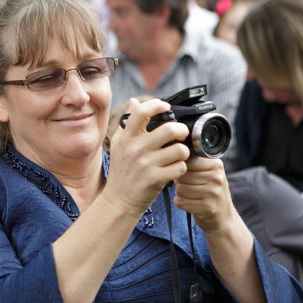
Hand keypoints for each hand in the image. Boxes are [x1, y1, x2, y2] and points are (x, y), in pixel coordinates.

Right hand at [107, 97, 189, 217]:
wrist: (119, 200)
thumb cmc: (122, 172)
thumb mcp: (119, 145)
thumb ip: (128, 123)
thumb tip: (134, 101)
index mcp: (126, 138)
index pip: (142, 112)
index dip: (157, 105)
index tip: (165, 107)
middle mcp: (136, 149)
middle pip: (170, 129)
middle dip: (181, 131)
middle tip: (180, 135)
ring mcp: (146, 165)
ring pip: (180, 150)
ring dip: (183, 152)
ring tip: (177, 155)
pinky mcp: (156, 179)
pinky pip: (180, 167)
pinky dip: (180, 168)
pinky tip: (173, 170)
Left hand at [173, 156, 234, 231]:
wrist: (224, 217)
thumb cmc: (211, 192)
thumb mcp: (209, 174)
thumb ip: (194, 165)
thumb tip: (172, 159)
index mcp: (216, 165)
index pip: (187, 162)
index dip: (182, 170)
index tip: (188, 175)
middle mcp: (217, 178)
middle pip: (181, 176)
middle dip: (180, 183)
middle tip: (191, 188)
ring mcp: (213, 193)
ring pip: (179, 189)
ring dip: (181, 194)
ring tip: (192, 196)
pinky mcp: (207, 207)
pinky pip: (181, 202)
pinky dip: (182, 204)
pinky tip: (192, 204)